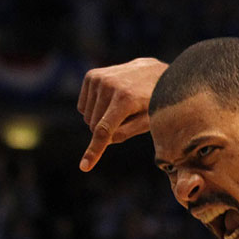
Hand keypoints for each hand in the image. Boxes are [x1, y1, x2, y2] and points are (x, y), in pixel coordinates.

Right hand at [76, 57, 167, 171]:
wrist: (155, 72)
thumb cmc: (155, 101)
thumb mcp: (148, 121)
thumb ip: (126, 133)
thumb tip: (104, 140)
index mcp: (125, 99)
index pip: (104, 130)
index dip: (94, 150)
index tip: (84, 166)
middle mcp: (109, 85)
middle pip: (94, 125)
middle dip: (106, 130)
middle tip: (127, 118)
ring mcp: (99, 78)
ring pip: (86, 117)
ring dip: (100, 118)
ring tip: (121, 106)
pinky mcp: (92, 76)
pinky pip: (83, 106)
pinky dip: (94, 109)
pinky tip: (111, 101)